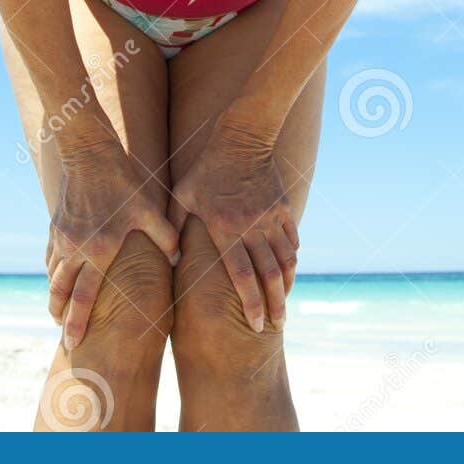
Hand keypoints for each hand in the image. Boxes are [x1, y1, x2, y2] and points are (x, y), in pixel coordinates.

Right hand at [47, 137, 179, 350]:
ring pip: (53, 276)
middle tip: (64, 339)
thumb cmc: (122, 181)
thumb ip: (165, 236)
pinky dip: (53, 272)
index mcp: (99, 250)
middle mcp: (76, 248)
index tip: (72, 344)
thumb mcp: (148, 208)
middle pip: (61, 292)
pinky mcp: (56, 226)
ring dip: (55, 297)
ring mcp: (62, 238)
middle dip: (60, 317)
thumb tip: (179, 258)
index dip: (77, 322)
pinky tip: (57, 279)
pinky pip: (51, 257)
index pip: (84, 296)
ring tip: (57, 313)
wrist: (89, 153)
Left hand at [171, 117, 299, 333]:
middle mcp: (252, 227)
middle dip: (275, 304)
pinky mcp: (283, 208)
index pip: (242, 275)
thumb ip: (175, 228)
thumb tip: (170, 262)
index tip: (256, 325)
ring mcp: (271, 217)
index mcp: (226, 228)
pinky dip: (292, 258)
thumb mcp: (184, 194)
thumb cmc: (206, 168)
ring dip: (287, 286)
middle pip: (270, 275)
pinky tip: (288, 271)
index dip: (251, 304)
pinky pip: (292, 240)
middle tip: (277, 325)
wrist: (242, 137)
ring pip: (286, 260)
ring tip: (284, 305)